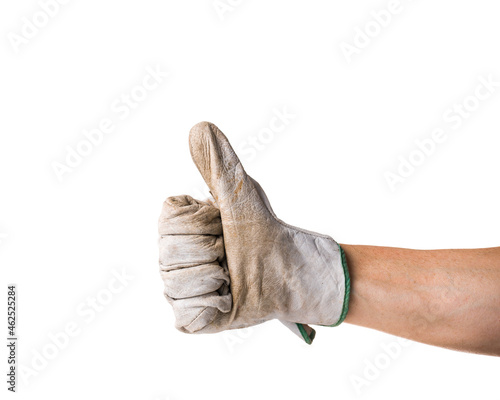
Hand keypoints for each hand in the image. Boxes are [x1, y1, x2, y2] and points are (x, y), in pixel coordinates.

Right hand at [158, 122, 349, 342]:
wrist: (289, 273)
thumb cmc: (265, 231)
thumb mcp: (241, 195)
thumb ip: (220, 164)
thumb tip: (200, 126)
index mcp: (179, 226)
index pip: (167, 219)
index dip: (201, 222)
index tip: (222, 224)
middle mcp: (172, 256)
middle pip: (169, 254)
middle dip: (211, 252)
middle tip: (230, 252)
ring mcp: (179, 287)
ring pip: (175, 284)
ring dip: (215, 278)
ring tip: (230, 276)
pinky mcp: (190, 317)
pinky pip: (185, 314)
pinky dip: (212, 307)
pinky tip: (226, 298)